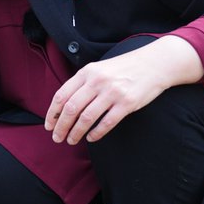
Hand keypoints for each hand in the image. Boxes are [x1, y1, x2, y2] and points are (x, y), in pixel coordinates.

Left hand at [45, 37, 203, 143]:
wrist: (154, 63)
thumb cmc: (124, 68)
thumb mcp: (99, 69)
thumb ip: (82, 84)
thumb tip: (63, 106)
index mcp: (87, 72)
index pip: (61, 95)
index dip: (52, 113)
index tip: (49, 126)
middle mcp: (97, 81)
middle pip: (71, 109)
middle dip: (61, 127)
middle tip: (57, 138)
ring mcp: (112, 92)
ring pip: (86, 118)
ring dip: (75, 133)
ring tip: (71, 140)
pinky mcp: (127, 103)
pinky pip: (106, 123)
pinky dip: (96, 133)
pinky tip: (91, 138)